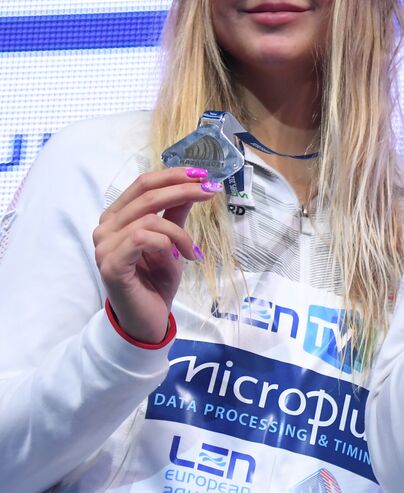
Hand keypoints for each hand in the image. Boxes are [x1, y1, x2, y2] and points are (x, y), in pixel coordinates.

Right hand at [92, 167, 219, 342]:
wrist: (148, 317)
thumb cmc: (156, 279)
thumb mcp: (173, 240)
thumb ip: (177, 213)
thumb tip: (195, 184)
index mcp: (117, 217)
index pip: (143, 184)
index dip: (173, 175)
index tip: (203, 175)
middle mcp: (105, 228)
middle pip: (147, 195)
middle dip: (183, 190)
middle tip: (210, 192)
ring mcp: (104, 246)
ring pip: (150, 218)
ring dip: (180, 233)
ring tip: (192, 251)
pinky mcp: (110, 264)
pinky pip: (142, 239)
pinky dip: (167, 244)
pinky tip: (178, 257)